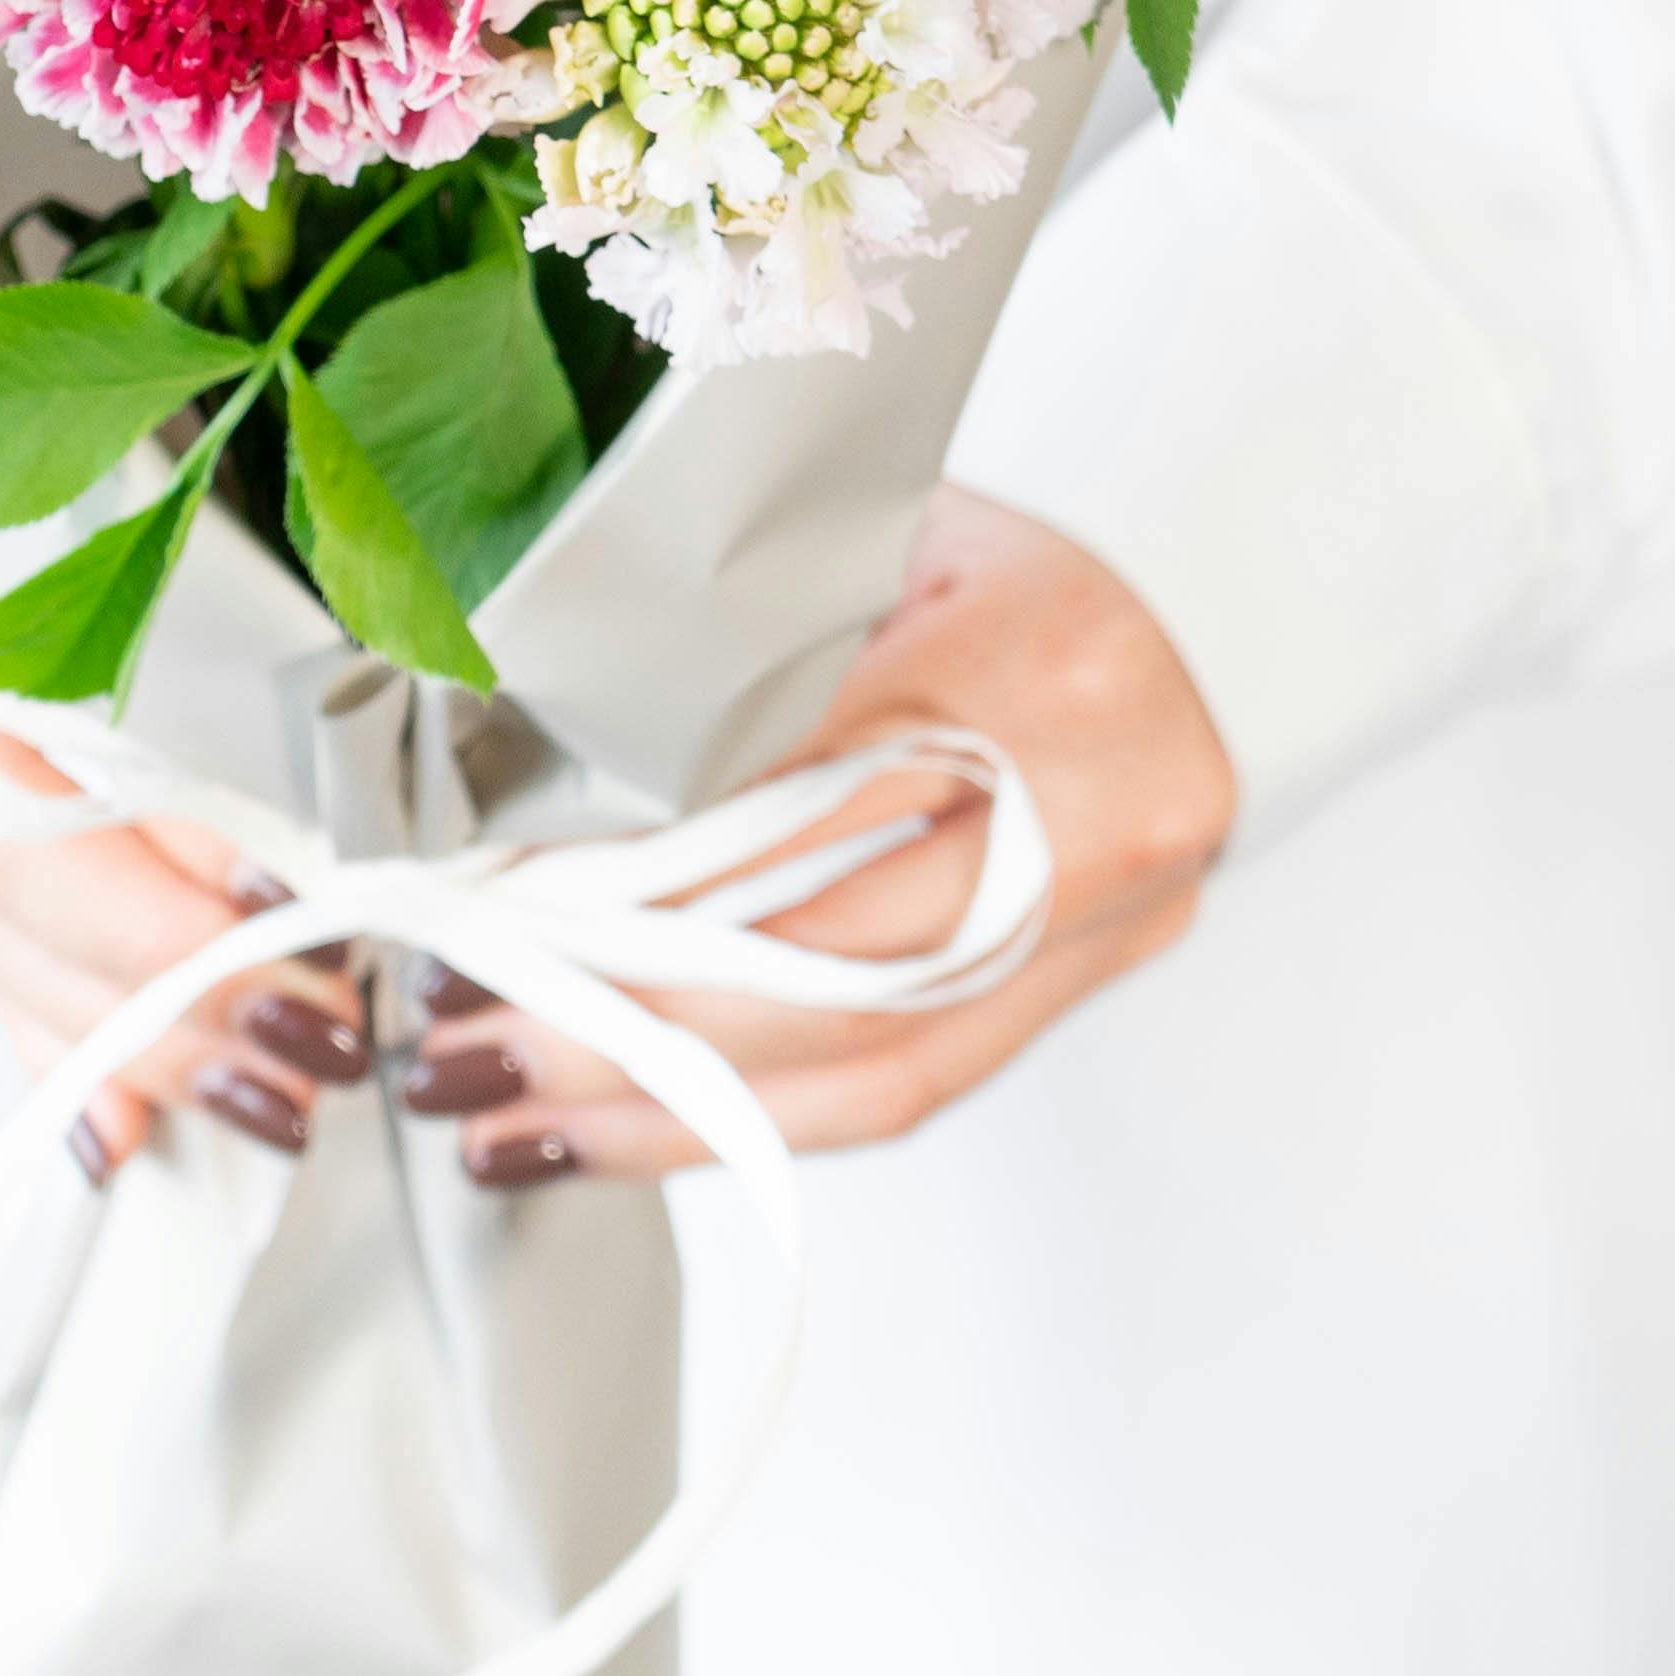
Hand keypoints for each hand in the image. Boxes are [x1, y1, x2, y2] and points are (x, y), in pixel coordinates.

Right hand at [0, 249, 367, 1182]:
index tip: (314, 900)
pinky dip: (24, 1002)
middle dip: (149, 971)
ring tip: (257, 1095)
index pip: (45, 686)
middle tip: (317, 1043)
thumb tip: (405, 696)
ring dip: (101, 1015)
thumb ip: (244, 476)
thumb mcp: (153, 326)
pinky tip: (111, 1108)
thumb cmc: (58, 244)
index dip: (171, 819)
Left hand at [404, 480, 1235, 1186]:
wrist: (1211, 601)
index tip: (489, 910)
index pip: (805, 808)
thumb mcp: (882, 542)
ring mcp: (1098, 917)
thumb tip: (534, 718)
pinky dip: (760, 1122)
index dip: (638, 882)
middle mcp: (1087, 813)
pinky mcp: (1076, 980)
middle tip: (463, 1043)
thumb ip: (753, 633)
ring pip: (863, 1060)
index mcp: (1029, 668)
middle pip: (830, 962)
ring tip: (511, 1127)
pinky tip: (636, 1133)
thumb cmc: (1013, 558)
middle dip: (624, 1022)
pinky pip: (908, 1084)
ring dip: (672, 1109)